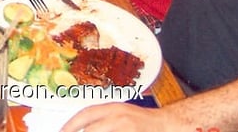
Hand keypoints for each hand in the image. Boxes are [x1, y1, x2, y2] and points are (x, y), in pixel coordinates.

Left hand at [60, 103, 175, 131]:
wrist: (167, 125)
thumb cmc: (141, 122)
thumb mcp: (120, 114)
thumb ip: (101, 120)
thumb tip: (80, 128)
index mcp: (114, 108)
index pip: (86, 114)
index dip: (69, 125)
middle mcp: (119, 117)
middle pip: (91, 129)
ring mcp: (127, 129)